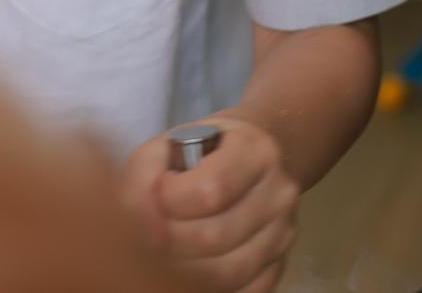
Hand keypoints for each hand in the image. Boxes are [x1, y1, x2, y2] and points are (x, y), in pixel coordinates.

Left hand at [120, 114, 298, 292]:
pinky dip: (207, 287)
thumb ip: (147, 171)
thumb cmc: (202, 150)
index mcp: (256, 150)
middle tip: (146, 233)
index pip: (210, 191)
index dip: (170, 202)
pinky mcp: (279, 266)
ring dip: (183, 270)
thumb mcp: (171, 143)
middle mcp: (279, 193)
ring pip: (228, 273)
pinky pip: (244, 292)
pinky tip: (188, 267)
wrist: (247, 157)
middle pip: (215, 238)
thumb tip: (137, 216)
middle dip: (169, 241)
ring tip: (161, 253)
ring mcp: (284, 233)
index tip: (154, 195)